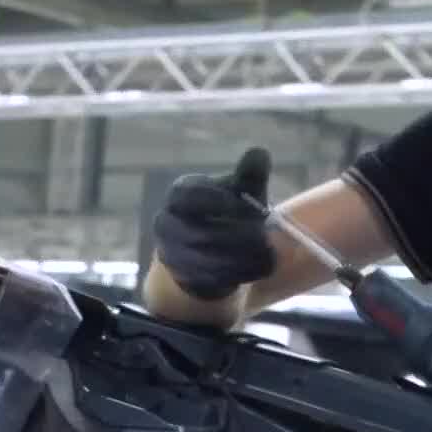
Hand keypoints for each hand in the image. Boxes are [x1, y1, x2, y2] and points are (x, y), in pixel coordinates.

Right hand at [151, 147, 276, 300]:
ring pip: (203, 259)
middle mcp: (166, 222)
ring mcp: (169, 252)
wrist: (214, 249)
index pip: (191, 195)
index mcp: (180, 194)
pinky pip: (207, 280)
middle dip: (237, 235)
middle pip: (198, 231)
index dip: (222, 202)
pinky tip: (256, 270)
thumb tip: (260, 152)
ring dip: (240, 259)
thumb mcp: (242, 191)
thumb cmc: (230, 211)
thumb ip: (250, 174)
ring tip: (265, 254)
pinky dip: (235, 276)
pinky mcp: (180, 277)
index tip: (252, 208)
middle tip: (264, 236)